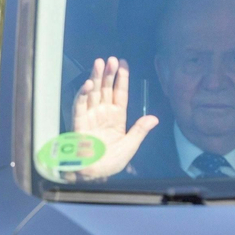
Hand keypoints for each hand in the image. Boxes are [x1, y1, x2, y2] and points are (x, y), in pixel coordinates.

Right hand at [69, 56, 158, 178]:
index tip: (123, 63)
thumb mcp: (130, 146)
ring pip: (93, 93)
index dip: (121, 78)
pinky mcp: (79, 123)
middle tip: (111, 59)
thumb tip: (154, 118)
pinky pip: (80, 106)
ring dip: (96, 78)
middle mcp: (102, 114)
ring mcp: (90, 117)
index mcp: (116, 117)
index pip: (119, 93)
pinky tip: (89, 84)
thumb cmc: (110, 162)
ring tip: (99, 63)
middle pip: (106, 89)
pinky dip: (83, 94)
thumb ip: (140, 130)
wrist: (94, 175)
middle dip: (109, 74)